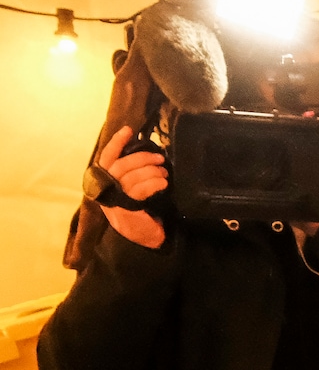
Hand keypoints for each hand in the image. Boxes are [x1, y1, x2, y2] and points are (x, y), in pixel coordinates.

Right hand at [93, 125, 166, 249]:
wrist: (143, 239)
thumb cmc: (140, 211)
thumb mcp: (132, 189)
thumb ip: (132, 173)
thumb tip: (146, 153)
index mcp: (104, 182)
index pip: (107, 158)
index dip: (116, 143)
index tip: (128, 130)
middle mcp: (105, 189)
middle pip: (120, 165)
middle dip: (142, 158)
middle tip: (160, 158)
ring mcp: (114, 199)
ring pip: (130, 176)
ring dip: (151, 171)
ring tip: (164, 172)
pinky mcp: (126, 208)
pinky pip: (139, 189)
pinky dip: (153, 183)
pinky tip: (163, 183)